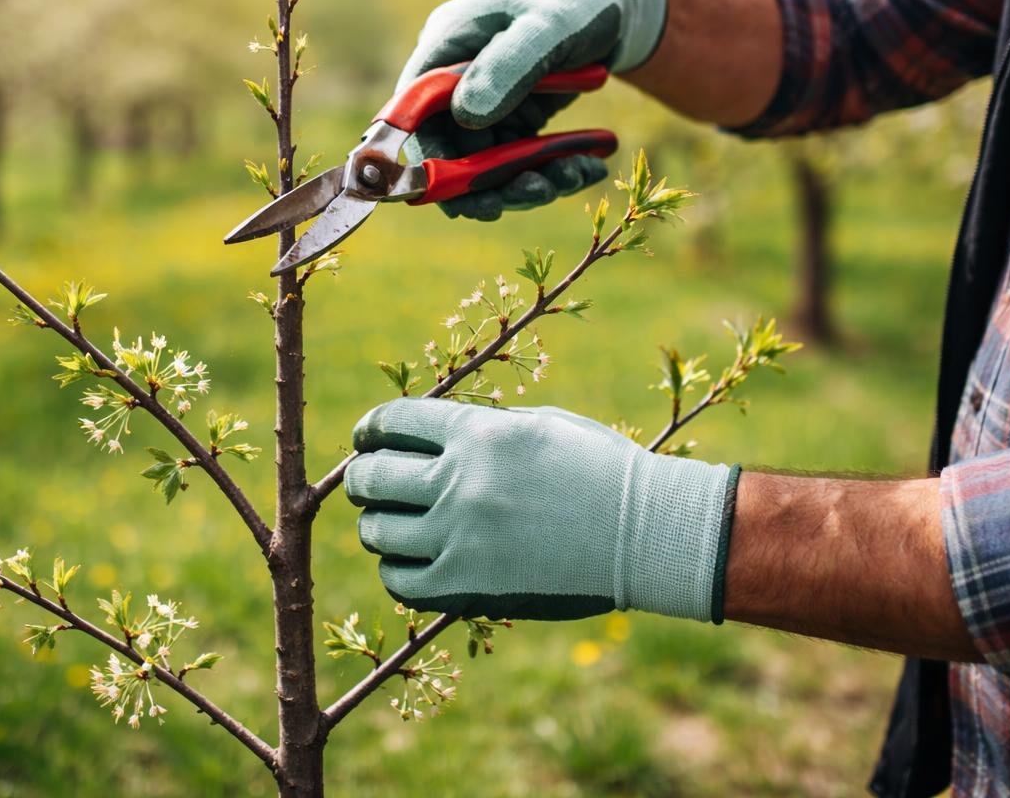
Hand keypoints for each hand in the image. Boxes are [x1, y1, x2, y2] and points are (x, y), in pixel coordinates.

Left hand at [345, 398, 738, 622]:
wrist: (647, 535)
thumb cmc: (600, 469)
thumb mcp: (539, 424)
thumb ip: (478, 426)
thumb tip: (424, 434)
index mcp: (478, 434)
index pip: (392, 422)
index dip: (371, 429)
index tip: (367, 438)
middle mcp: (461, 483)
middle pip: (372, 478)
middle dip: (363, 478)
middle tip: (369, 483)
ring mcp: (460, 538)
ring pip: (377, 532)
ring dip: (378, 525)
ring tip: (390, 524)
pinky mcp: (468, 587)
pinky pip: (400, 582)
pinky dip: (396, 570)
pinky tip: (409, 561)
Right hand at [399, 0, 665, 219]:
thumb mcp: (547, 24)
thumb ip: (506, 66)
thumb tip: (465, 116)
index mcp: (446, 47)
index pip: (415, 116)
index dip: (429, 161)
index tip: (460, 198)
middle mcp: (457, 79)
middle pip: (450, 150)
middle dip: (489, 183)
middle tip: (532, 194)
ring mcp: (486, 99)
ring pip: (488, 163)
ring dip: (528, 180)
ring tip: (574, 175)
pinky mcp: (514, 114)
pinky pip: (521, 158)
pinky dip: (553, 169)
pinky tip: (588, 168)